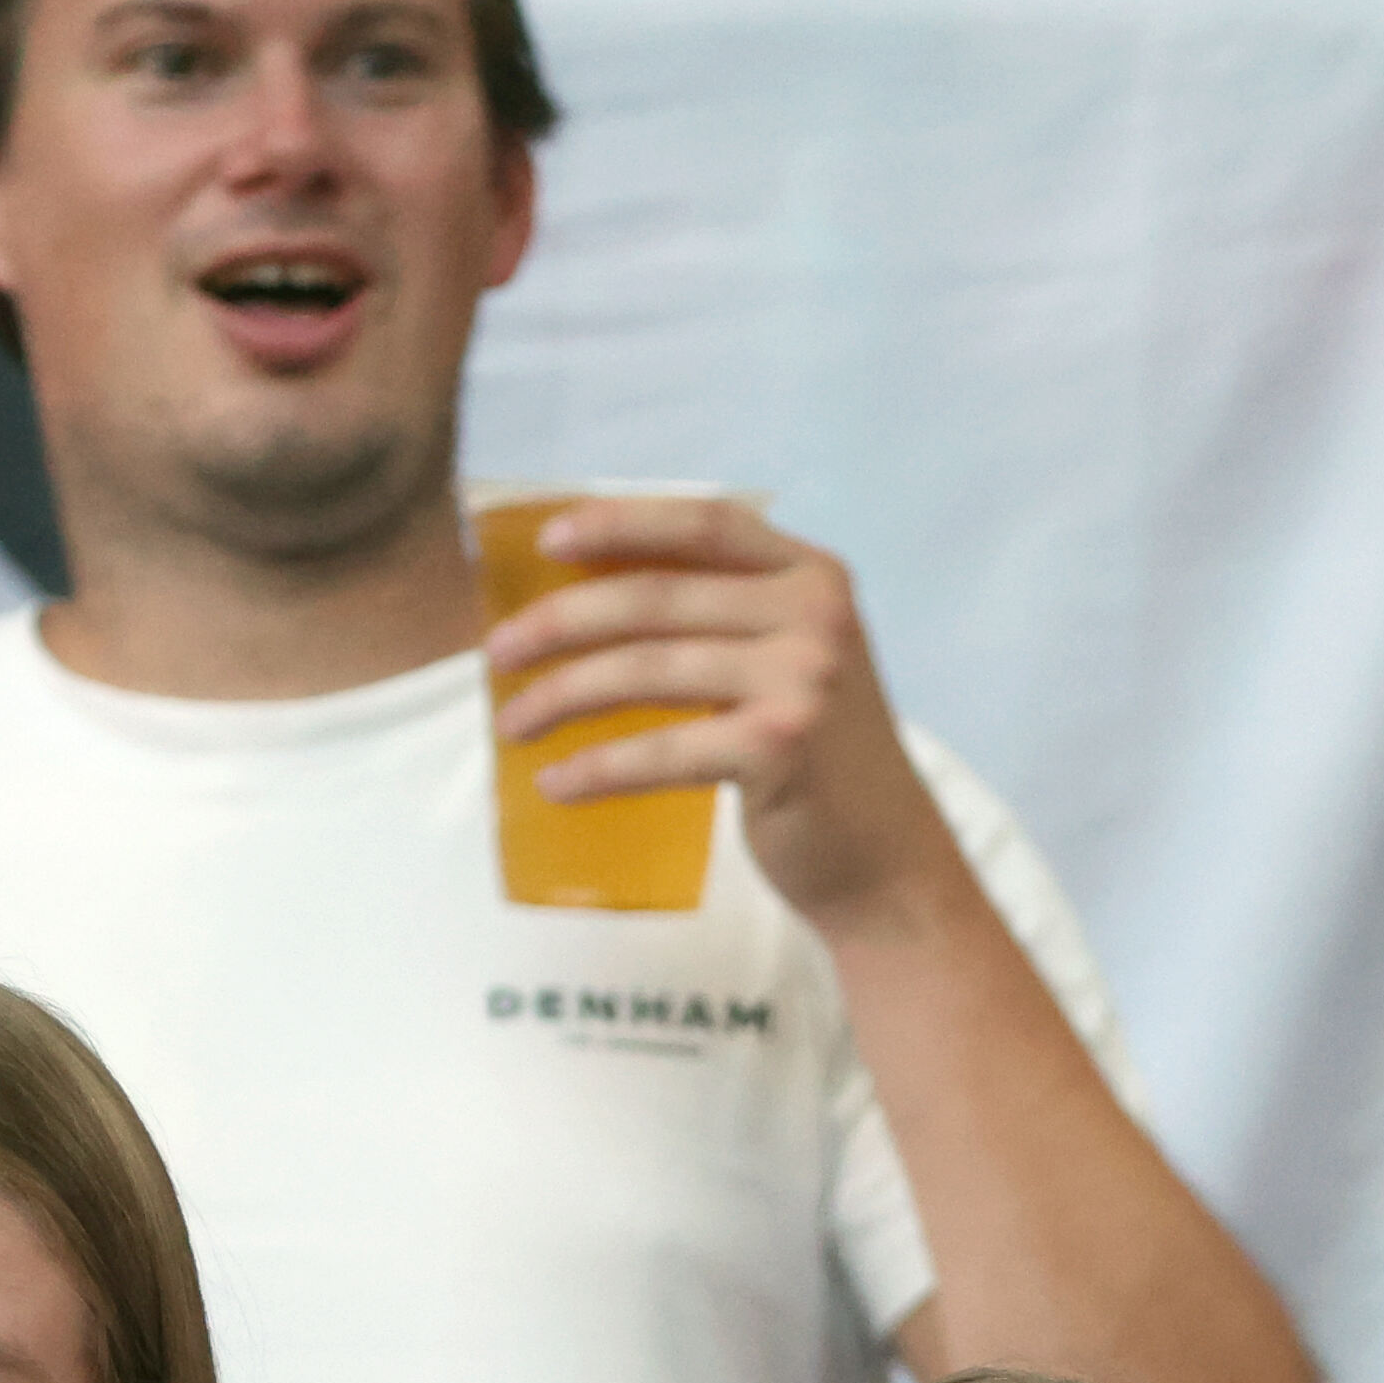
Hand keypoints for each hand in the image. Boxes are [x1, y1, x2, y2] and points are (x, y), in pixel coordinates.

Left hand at [487, 499, 962, 937]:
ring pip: (644, 669)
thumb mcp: (793, 663)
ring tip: (512, 723)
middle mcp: (814, 615)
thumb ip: (729, 618)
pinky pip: (658, 749)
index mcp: (814, 576)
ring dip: (561, 695)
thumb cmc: (821, 763)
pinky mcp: (779, 747)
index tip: (545, 540)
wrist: (886, 860)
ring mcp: (802, 679)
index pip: (704, 522)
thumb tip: (591, 598)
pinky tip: (555, 785)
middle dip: (559, 621)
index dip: (619, 522)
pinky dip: (596, 769)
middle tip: (497, 652)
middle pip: (654, 596)